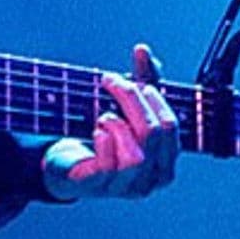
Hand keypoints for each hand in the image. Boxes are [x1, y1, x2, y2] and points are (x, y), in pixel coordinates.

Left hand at [42, 43, 178, 201]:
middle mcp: (150, 180)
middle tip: (109, 80)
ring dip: (117, 125)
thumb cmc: (107, 136)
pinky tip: (97, 131)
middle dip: (130, 100)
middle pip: (152, 134)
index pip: (170, 126)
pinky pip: (108, 167)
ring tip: (104, 115)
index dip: (153, 98)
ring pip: (135, 157)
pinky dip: (103, 141)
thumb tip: (143, 50)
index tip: (134, 81)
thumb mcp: (128, 108)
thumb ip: (142, 79)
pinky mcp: (98, 188)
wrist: (68, 167)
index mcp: (165, 161)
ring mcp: (125, 188)